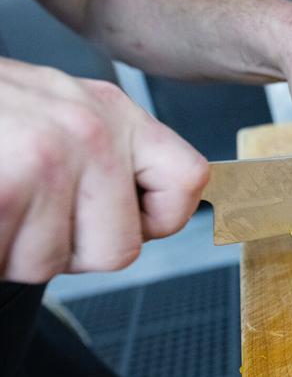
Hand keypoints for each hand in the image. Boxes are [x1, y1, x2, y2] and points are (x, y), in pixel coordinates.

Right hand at [0, 57, 208, 282]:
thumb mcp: (58, 113)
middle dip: (68, 248)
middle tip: (28, 209)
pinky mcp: (5, 188)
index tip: (131, 219)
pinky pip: (8, 260)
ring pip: (51, 263)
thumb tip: (153, 215)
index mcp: (113, 113)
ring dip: (15, 247)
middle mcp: (90, 130)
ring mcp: (46, 158)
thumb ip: (108, 158)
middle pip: (119, 249)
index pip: (188, 181)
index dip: (159, 217)